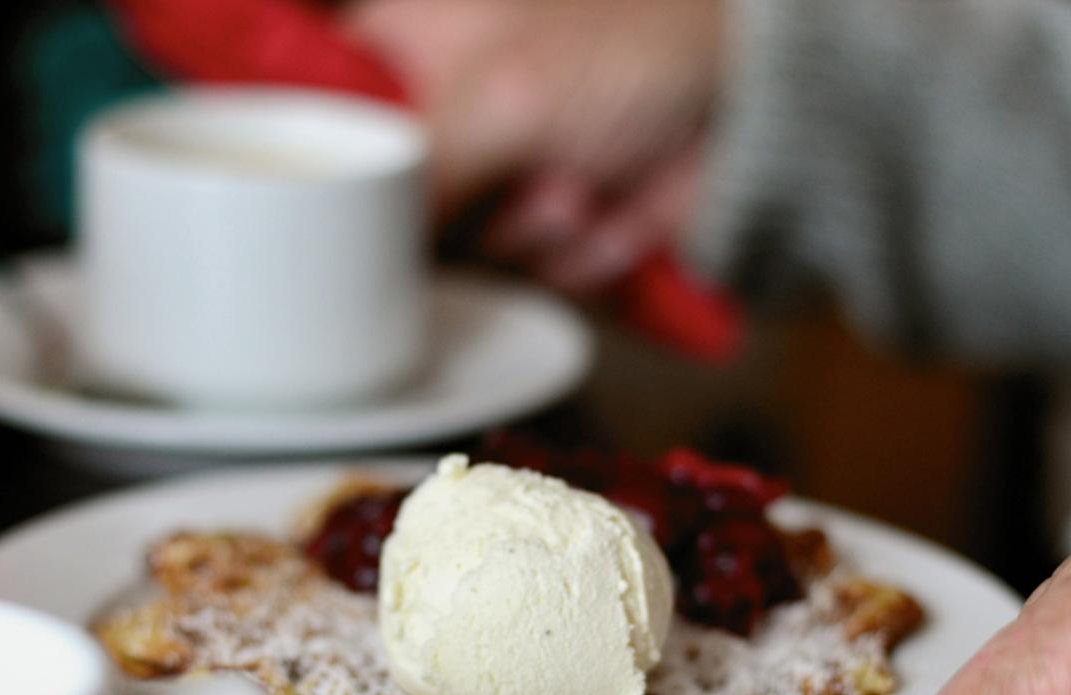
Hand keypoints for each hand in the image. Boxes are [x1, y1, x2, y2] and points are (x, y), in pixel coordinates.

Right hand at [345, 0, 720, 293]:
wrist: (753, 102)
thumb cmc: (631, 46)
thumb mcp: (499, 98)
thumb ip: (410, 172)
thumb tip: (348, 245)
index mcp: (407, 42)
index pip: (317, 107)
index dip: (324, 162)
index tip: (333, 204)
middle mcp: (442, 112)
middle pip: (384, 207)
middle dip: (460, 211)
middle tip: (511, 179)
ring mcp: (496, 175)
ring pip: (459, 253)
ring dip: (529, 232)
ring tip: (580, 185)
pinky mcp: (550, 230)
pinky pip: (528, 276)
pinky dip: (577, 254)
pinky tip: (613, 209)